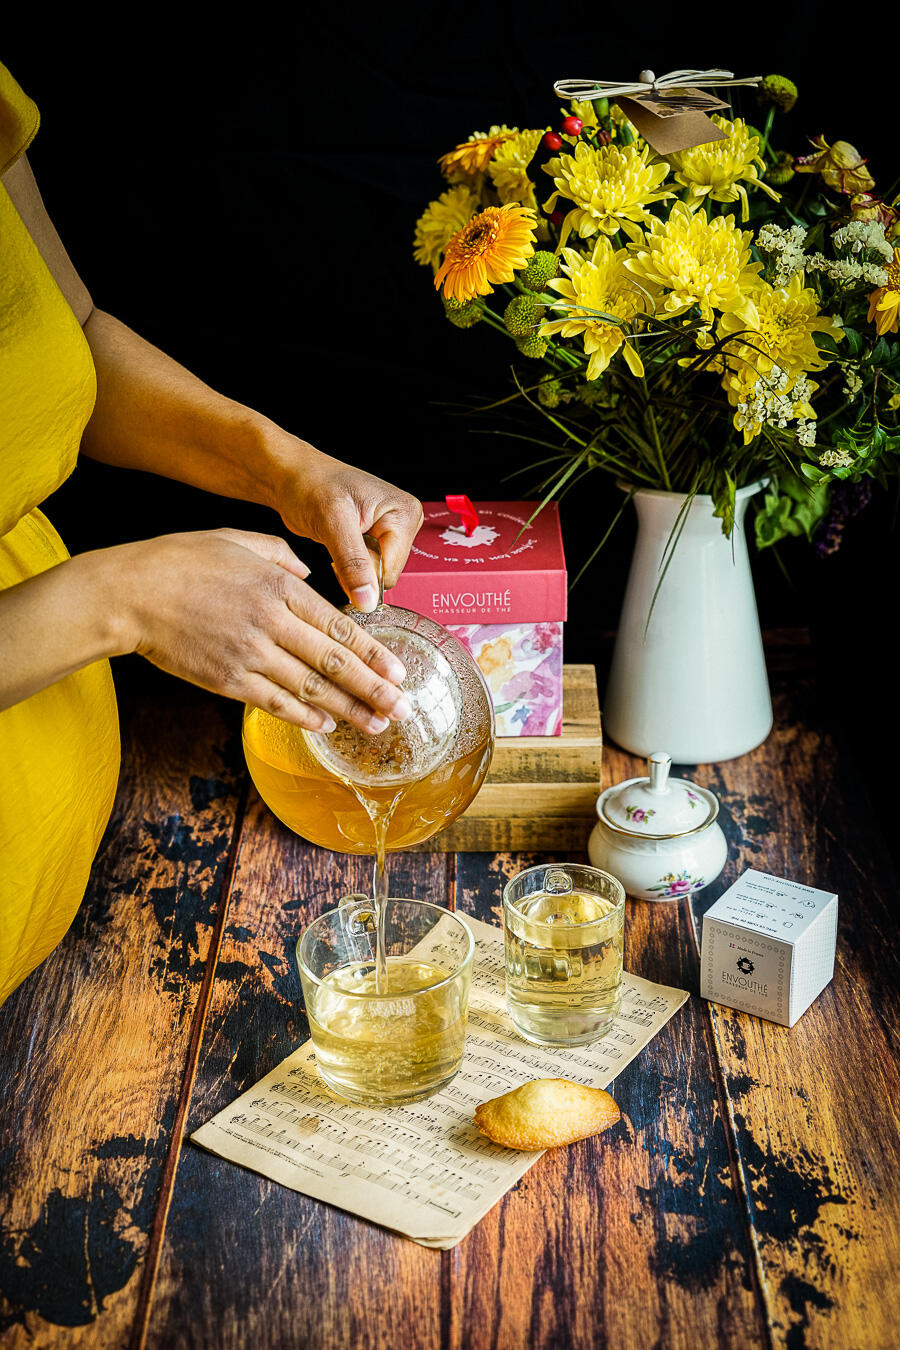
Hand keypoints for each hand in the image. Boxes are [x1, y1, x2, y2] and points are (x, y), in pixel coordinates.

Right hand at [117, 528, 411, 731]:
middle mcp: (270, 622)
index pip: (339, 625)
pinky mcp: (226, 680)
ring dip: (348, 709)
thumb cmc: (181, 562)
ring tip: (377, 724)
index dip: (373, 653)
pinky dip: (304, 716)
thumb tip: (308, 573)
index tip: (399, 671)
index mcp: (279, 585)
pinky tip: (327, 724)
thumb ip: (281, 556)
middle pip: (334, 662)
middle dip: (374, 689)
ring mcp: (249, 654)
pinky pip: (275, 702)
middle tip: (403, 708)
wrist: (130, 594)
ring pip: (310, 688)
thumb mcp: (238, 540)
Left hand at [273, 443, 423, 610]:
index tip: (339, 551)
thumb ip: (353, 563)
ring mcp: (391, 533)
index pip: (391, 570)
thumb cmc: (309, 484)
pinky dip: (346, 566)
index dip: (361, 572)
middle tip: (335, 542)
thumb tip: (368, 601)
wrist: (291, 476)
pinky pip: (365, 571)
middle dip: (356, 569)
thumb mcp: (331, 522)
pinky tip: (337, 544)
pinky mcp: (376, 541)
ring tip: (335, 539)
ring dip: (349, 568)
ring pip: (374, 576)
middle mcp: (404, 522)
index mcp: (405, 513)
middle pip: (385, 575)